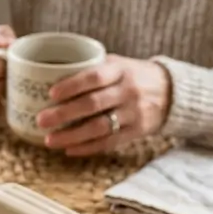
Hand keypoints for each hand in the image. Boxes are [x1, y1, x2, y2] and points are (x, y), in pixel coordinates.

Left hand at [37, 55, 171, 155]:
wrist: (171, 91)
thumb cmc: (131, 75)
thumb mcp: (116, 64)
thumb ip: (90, 68)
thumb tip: (48, 75)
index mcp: (120, 70)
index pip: (94, 77)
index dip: (72, 85)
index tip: (51, 94)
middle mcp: (129, 91)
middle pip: (93, 104)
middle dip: (64, 114)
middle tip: (41, 120)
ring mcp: (134, 113)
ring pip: (100, 127)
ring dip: (72, 136)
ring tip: (49, 140)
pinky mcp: (137, 131)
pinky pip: (110, 142)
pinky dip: (88, 148)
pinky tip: (69, 150)